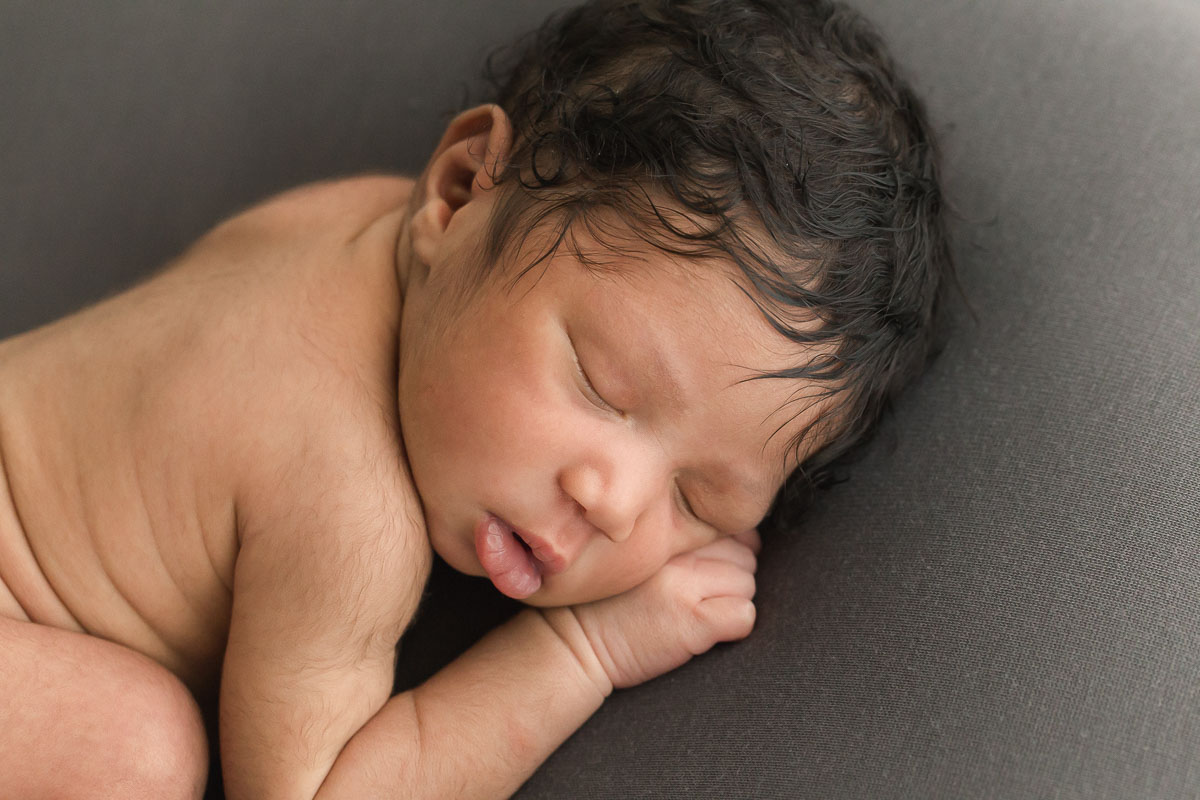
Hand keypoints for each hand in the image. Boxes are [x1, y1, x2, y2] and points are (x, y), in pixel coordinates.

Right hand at [568, 529, 759, 689]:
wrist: (572, 643)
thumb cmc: (603, 604)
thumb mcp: (636, 557)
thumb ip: (676, 545)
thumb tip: (735, 543)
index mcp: (666, 534)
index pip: (728, 531)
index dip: (729, 553)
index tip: (713, 571)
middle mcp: (679, 553)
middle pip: (744, 557)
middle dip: (732, 579)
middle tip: (705, 599)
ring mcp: (687, 585)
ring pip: (747, 585)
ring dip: (733, 602)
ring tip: (701, 615)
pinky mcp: (694, 621)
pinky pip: (743, 616)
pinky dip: (734, 626)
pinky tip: (707, 632)